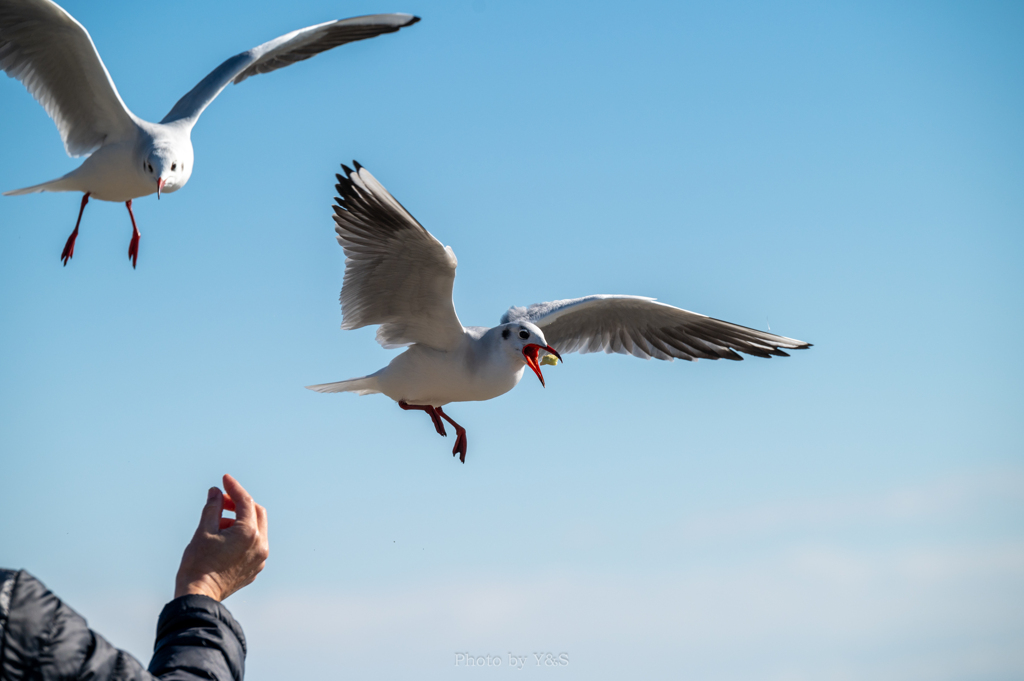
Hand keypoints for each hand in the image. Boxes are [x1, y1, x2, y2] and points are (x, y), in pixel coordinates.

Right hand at [174, 474, 268, 601]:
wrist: (199, 596)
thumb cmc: (198, 564)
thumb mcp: (203, 531)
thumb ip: (213, 507)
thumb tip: (216, 492)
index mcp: (249, 533)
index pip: (246, 501)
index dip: (234, 488)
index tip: (224, 479)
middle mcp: (260, 545)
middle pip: (256, 513)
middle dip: (240, 503)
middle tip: (221, 501)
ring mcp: (260, 558)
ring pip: (256, 529)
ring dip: (239, 521)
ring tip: (217, 525)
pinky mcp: (255, 568)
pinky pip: (254, 545)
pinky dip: (242, 536)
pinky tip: (223, 539)